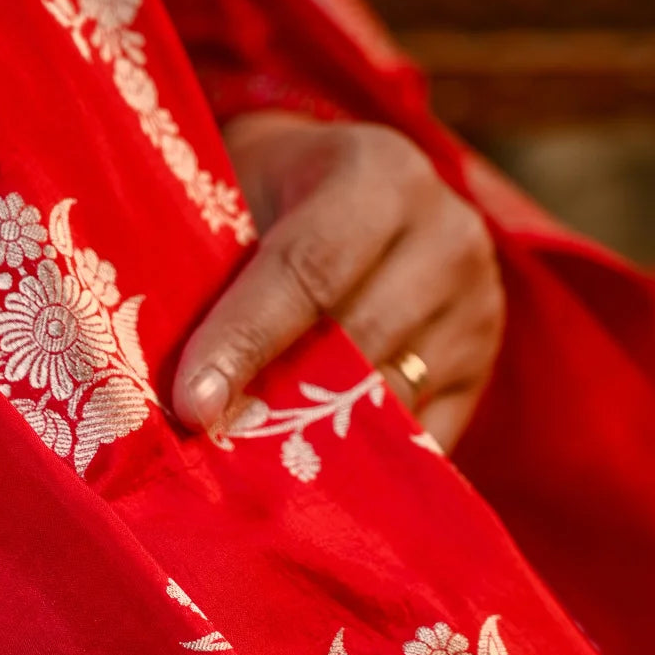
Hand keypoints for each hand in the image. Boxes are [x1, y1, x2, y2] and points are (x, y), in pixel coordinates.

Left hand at [173, 113, 504, 452]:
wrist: (342, 183)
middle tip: (208, 452)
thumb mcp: (236, 196)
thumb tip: (173, 385)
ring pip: (391, 400)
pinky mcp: (482, 369)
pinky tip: (305, 482)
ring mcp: (477, 307)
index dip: (245, 342)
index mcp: (380, 173)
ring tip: (247, 474)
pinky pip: (420, 441)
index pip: (309, 269)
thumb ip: (215, 272)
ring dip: (315, 441)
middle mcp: (447, 236)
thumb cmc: (264, 194)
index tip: (192, 405)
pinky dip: (360, 466)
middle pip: (357, 344)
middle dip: (275, 403)